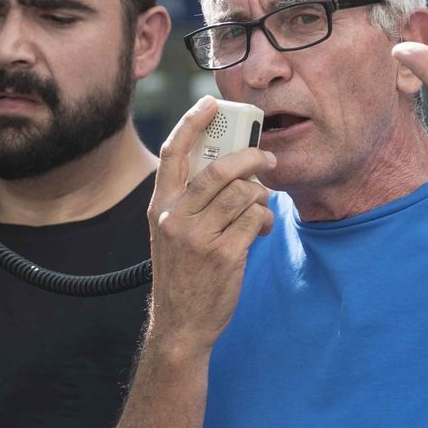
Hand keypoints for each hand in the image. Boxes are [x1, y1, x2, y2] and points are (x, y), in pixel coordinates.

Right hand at [147, 98, 275, 351]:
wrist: (181, 324)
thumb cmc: (182, 273)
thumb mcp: (171, 232)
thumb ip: (191, 200)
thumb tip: (230, 165)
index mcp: (159, 206)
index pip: (173, 152)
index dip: (192, 122)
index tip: (211, 103)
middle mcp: (174, 218)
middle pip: (219, 169)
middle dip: (251, 158)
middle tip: (267, 159)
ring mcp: (198, 237)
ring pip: (244, 194)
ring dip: (260, 198)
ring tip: (259, 210)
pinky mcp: (224, 254)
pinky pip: (255, 220)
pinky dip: (264, 221)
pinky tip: (259, 230)